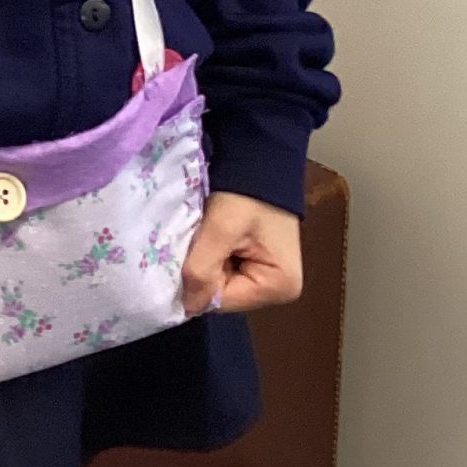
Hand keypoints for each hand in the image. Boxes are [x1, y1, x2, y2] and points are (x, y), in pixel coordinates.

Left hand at [181, 191, 303, 315]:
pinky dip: (213, 253)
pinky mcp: (259, 263)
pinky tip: (210, 235)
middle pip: (223, 293)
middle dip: (203, 269)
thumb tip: (187, 308)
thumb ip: (202, 269)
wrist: (259, 159)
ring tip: (203, 234)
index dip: (198, 280)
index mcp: (279, 287)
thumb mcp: (221, 229)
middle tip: (196, 239)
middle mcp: (279, 290)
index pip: (221, 302)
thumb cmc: (246, 193)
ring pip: (221, 281)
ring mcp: (270, 277)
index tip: (188, 253)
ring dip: (207, 260)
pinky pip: (226, 268)